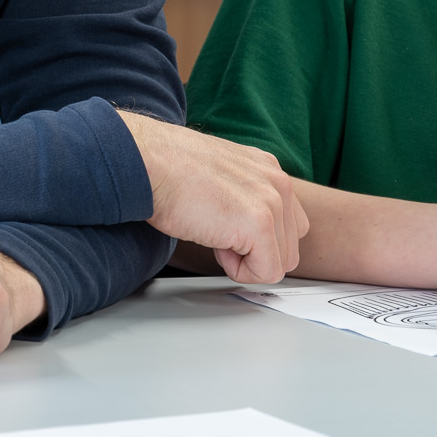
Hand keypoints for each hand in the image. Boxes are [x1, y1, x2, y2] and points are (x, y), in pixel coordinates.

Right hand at [117, 112, 308, 283]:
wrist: (146, 163)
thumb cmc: (167, 171)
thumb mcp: (219, 178)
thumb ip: (244, 197)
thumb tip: (245, 232)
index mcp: (268, 170)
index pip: (288, 225)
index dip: (256, 240)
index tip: (225, 227)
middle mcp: (277, 182)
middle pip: (290, 248)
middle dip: (255, 253)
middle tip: (218, 232)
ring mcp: (272, 201)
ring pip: (281, 263)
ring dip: (246, 261)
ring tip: (214, 233)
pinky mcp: (260, 223)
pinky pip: (266, 272)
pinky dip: (239, 272)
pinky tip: (215, 245)